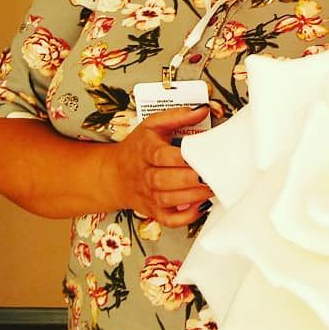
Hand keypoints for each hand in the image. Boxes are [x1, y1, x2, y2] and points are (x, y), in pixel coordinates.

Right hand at [102, 106, 213, 226]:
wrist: (113, 175)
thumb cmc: (137, 148)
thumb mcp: (152, 125)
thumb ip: (178, 116)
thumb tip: (202, 110)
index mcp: (146, 151)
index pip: (162, 155)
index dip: (183, 157)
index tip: (204, 154)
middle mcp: (145, 175)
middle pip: (166, 180)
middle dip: (192, 178)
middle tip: (214, 173)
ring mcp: (149, 195)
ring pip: (170, 199)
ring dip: (194, 195)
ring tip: (215, 187)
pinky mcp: (154, 210)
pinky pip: (169, 219)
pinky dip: (186, 217)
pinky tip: (202, 206)